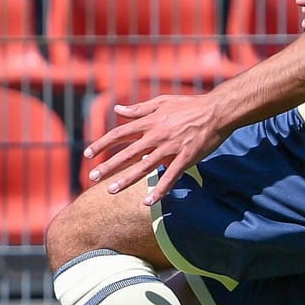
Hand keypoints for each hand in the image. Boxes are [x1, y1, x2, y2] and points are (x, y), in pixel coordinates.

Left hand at [83, 91, 231, 205]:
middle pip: (126, 153)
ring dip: (126, 180)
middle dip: (108, 166)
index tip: (87, 154)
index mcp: (149, 121)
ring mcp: (170, 148)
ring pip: (144, 167)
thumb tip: (116, 110)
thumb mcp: (162, 102)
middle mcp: (156, 135)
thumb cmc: (189, 105)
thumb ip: (138, 109)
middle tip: (92, 177)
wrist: (217, 111)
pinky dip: (158, 190)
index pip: (119, 133)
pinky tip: (147, 202)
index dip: (101, 144)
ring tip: (111, 191)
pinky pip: (169, 177)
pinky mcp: (185, 158)